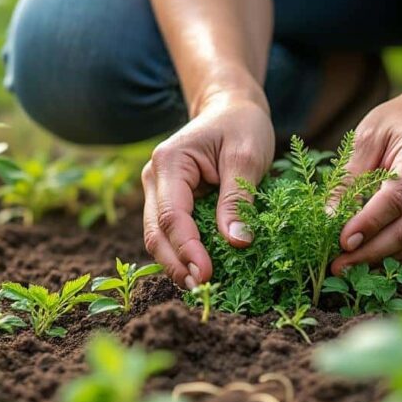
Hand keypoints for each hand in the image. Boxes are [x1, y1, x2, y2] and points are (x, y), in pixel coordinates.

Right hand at [142, 91, 274, 288]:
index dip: (187, 249)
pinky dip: (183, 254)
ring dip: (177, 264)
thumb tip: (236, 243)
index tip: (207, 275)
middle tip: (202, 292)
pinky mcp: (169, 202)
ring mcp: (158, 192)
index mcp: (170, 162)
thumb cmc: (242, 126)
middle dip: (176, 265)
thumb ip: (238, 199)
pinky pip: (171, 234)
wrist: (230, 109)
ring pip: (158, 238)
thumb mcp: (247, 157)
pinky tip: (201, 272)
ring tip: (201, 289)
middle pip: (156, 233)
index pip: (171, 216)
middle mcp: (155, 178)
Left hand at [332, 91, 401, 273]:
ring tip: (344, 267)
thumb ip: (349, 177)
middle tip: (337, 266)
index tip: (341, 242)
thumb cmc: (396, 124)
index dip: (368, 224)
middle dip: (369, 252)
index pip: (396, 198)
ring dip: (377, 259)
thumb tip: (327, 219)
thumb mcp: (367, 136)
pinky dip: (389, 254)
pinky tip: (364, 257)